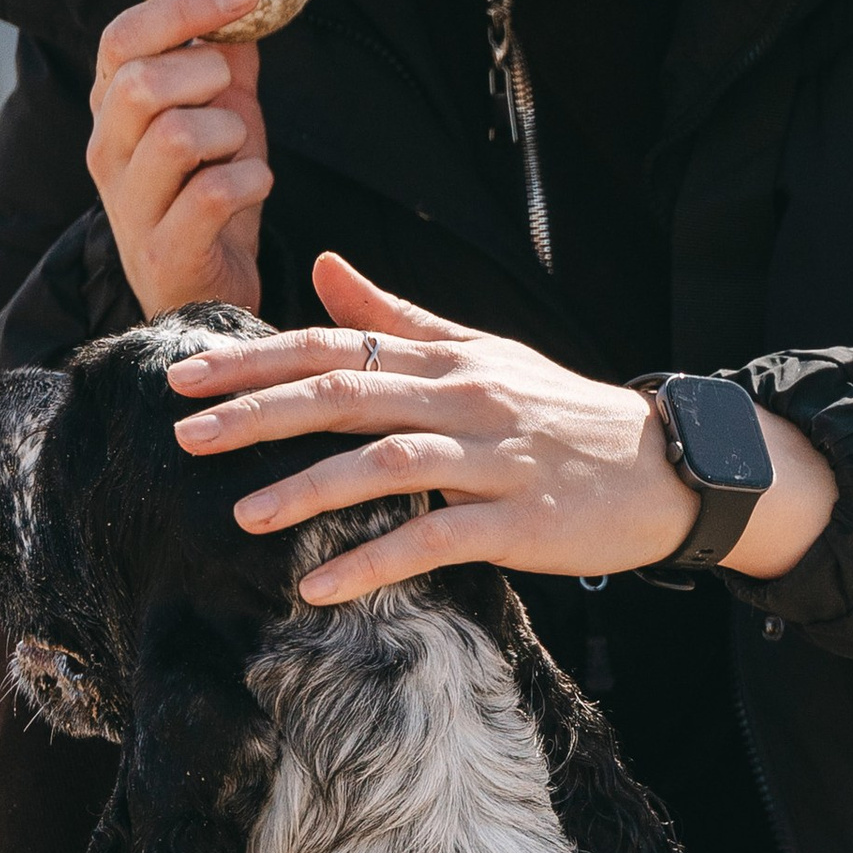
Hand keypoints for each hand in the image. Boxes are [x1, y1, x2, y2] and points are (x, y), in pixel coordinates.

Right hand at [89, 0, 271, 315]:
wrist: (207, 293)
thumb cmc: (210, 195)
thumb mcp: (221, 116)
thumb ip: (226, 61)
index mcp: (111, 109)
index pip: (122, 37)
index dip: (185, 7)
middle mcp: (106, 153)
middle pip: (139, 83)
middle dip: (204, 75)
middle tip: (229, 93)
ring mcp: (130, 206)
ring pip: (178, 136)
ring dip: (230, 133)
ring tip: (238, 151)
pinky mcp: (164, 252)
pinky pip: (213, 193)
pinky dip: (251, 179)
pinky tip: (254, 186)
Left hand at [166, 254, 838, 601]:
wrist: (667, 465)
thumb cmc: (562, 411)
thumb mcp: (481, 353)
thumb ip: (397, 318)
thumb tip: (320, 266)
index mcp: (446, 358)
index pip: (334, 349)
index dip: (256, 361)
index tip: (185, 378)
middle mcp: (464, 397)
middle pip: (346, 394)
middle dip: (258, 413)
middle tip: (185, 436)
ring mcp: (492, 458)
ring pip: (386, 462)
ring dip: (307, 489)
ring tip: (242, 517)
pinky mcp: (519, 520)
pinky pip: (434, 540)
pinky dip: (374, 562)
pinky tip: (319, 586)